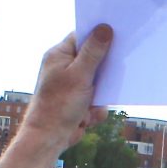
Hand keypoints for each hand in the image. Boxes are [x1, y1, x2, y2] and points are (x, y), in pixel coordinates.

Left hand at [26, 25, 110, 152]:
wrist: (49, 139)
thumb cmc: (58, 105)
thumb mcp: (80, 75)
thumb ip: (93, 52)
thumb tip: (105, 28)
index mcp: (59, 55)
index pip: (82, 36)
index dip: (99, 35)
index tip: (117, 34)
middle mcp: (64, 67)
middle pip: (94, 59)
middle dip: (103, 72)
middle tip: (109, 75)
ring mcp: (72, 85)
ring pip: (99, 82)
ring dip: (99, 96)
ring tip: (88, 106)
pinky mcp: (78, 101)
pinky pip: (97, 100)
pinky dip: (95, 110)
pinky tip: (85, 117)